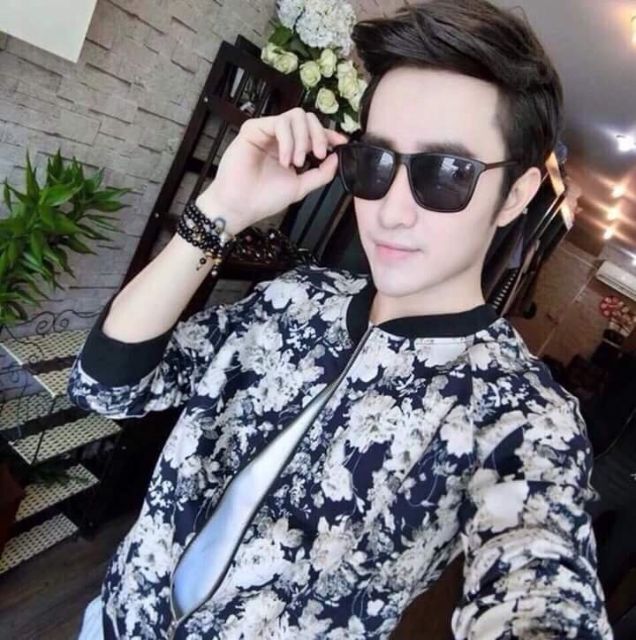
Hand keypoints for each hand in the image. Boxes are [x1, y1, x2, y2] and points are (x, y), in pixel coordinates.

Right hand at [196, 107, 349, 230]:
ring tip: (297, 163)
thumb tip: (337, 157)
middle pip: (307, 118)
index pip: (312, 132)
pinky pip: (279, 122)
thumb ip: (321, 174)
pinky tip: (284, 159)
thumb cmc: (264, 199)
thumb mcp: (300, 187)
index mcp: (290, 148)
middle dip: (318, 135)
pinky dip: (288, 141)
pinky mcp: (253, 128)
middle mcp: (279, 138)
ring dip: (302, 139)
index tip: (341, 143)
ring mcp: (266, 131)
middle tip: (319, 156)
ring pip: (295, 116)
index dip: (328, 134)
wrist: (241, 207)